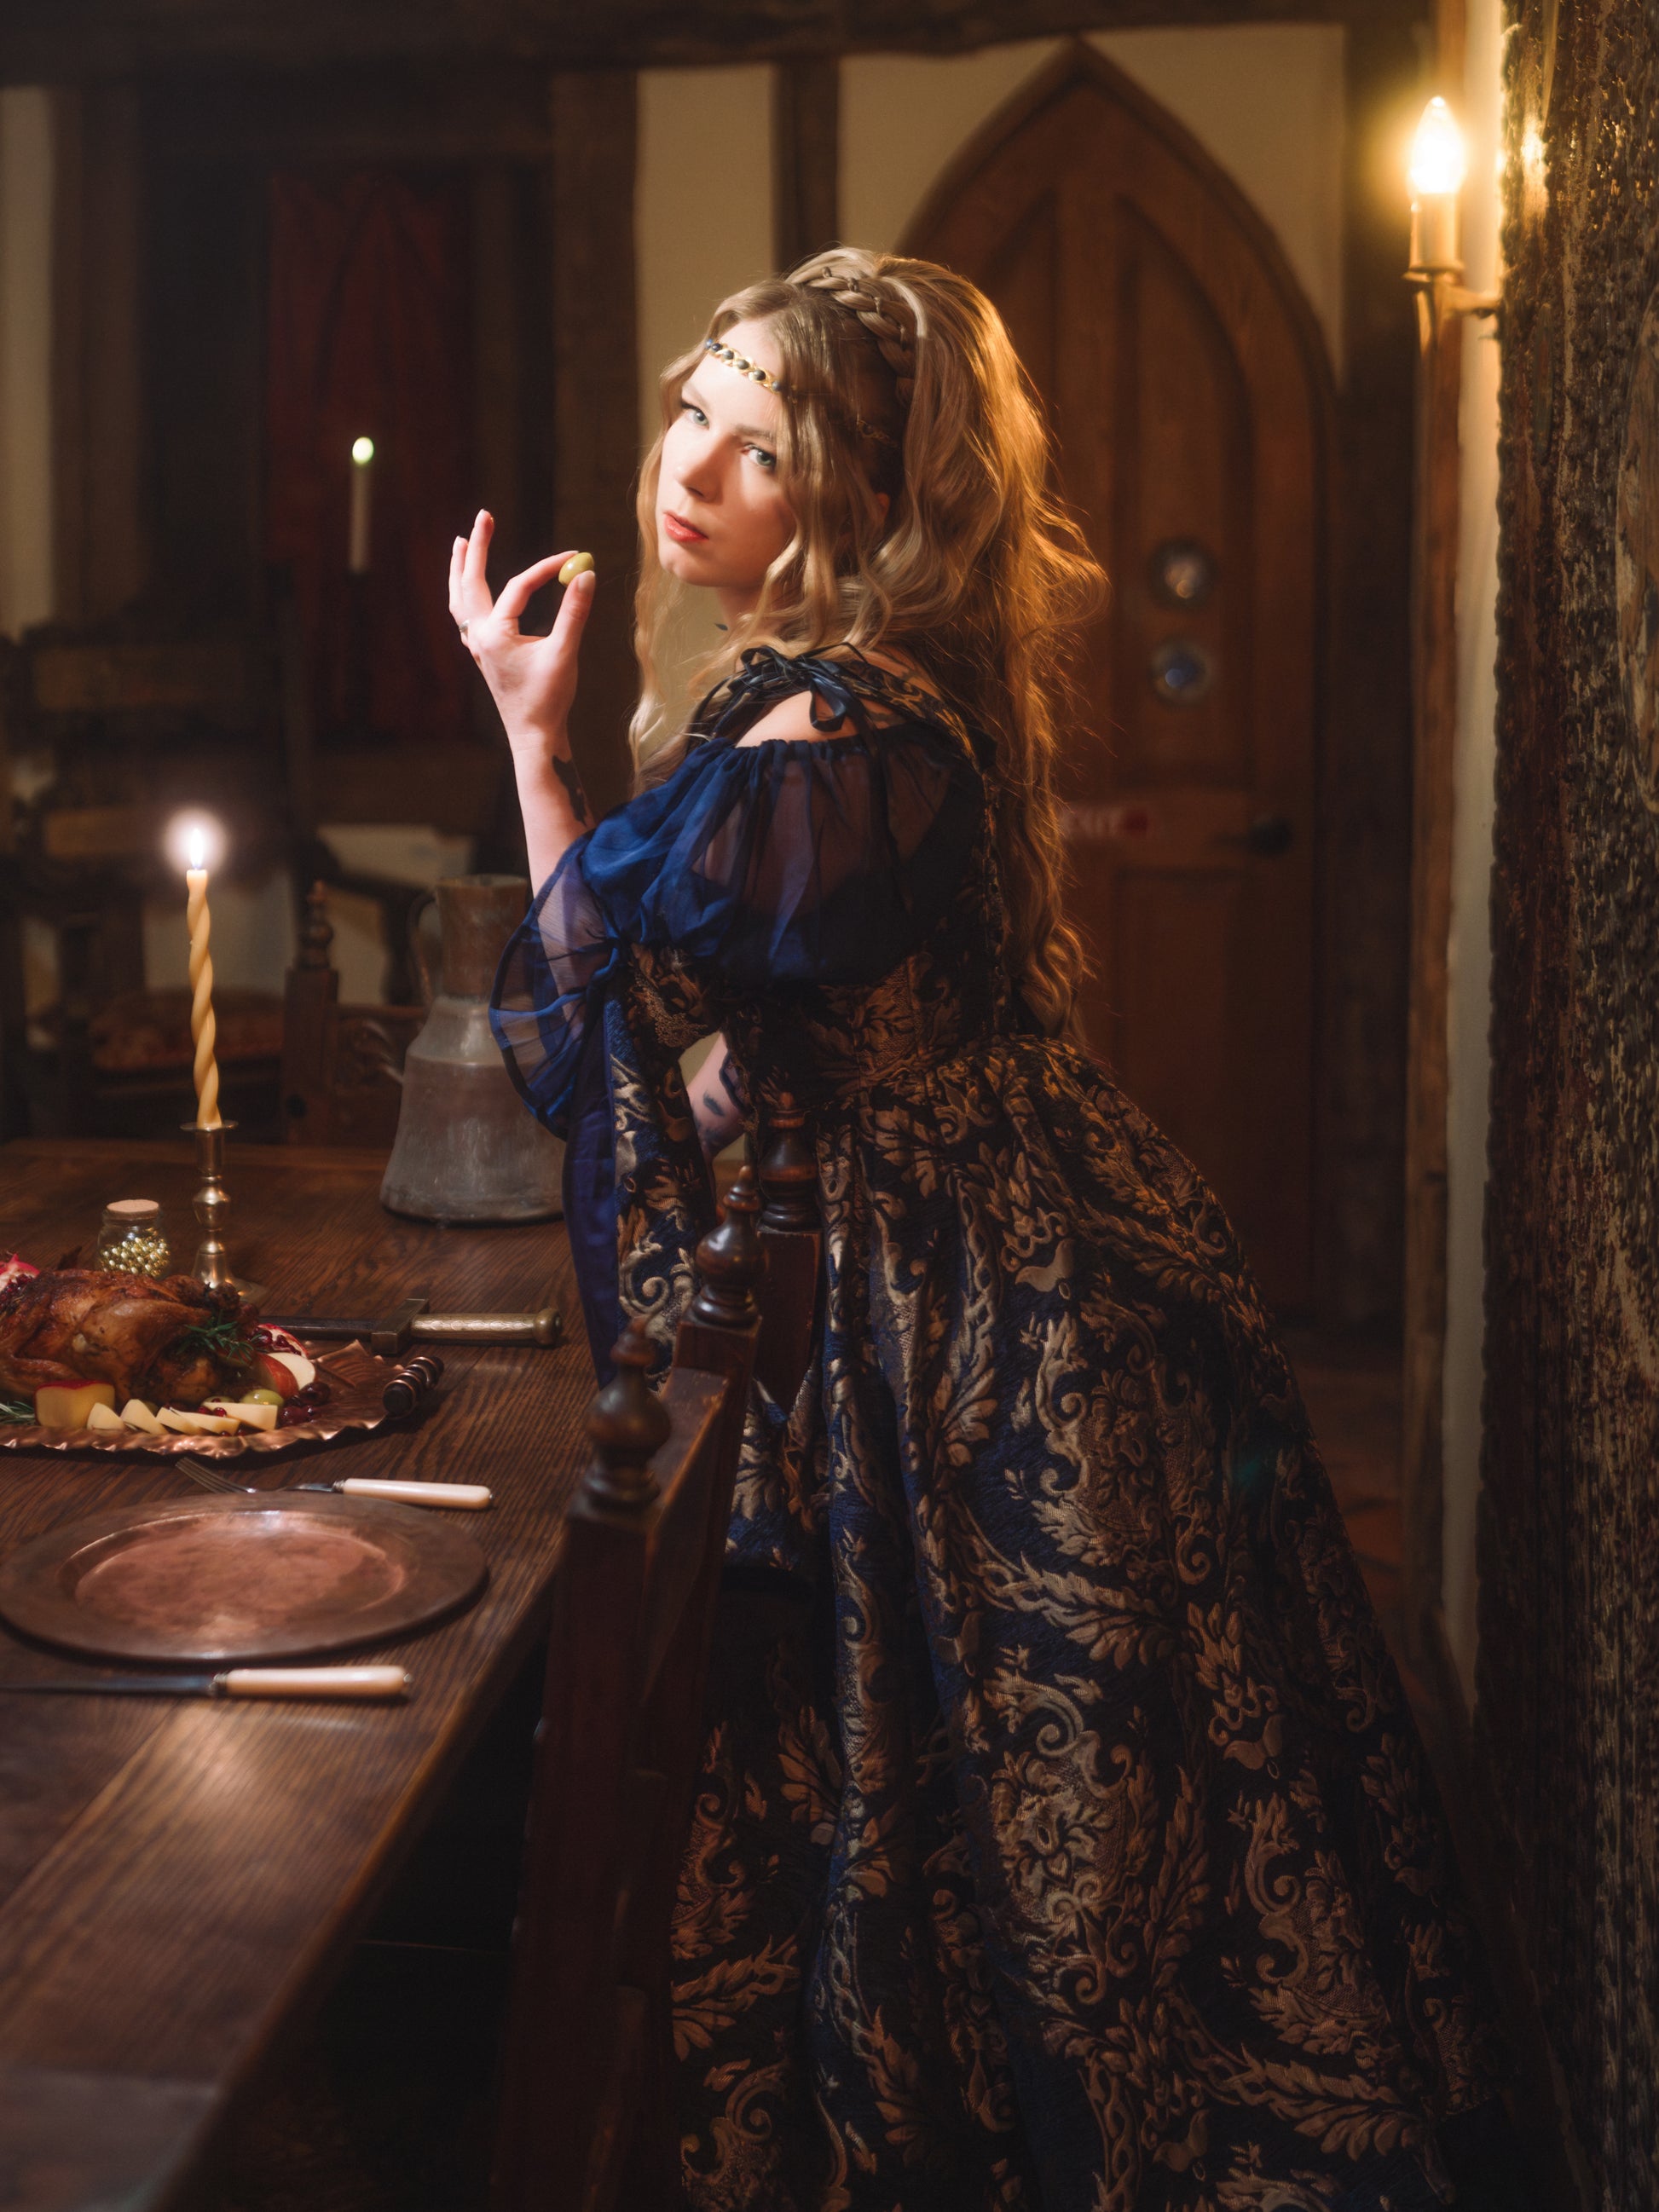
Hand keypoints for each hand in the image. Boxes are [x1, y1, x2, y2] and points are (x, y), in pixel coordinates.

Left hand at [448, 511, 593, 756]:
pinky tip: (471, 593)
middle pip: (470, 581)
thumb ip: (574, 612)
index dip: (546, 567)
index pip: (519, 586)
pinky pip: (466, 618)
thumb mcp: (565, 653)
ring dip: (460, 570)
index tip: (574, 555)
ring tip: (461, 543)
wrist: (533, 736)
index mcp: (494, 633)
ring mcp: (477, 647)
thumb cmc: (549, 698)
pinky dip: (465, 597)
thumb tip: (585, 573)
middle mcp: (479, 636)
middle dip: (478, 546)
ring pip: (460, 600)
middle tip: (484, 516)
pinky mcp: (483, 656)